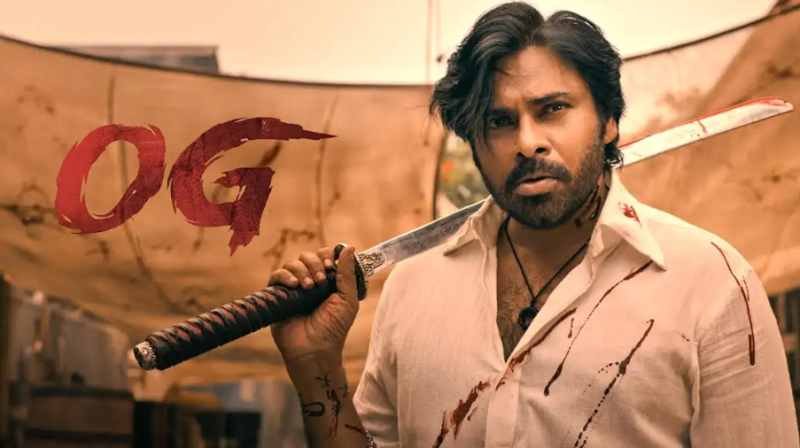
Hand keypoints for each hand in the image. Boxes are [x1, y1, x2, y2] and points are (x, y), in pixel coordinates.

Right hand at [269, 245, 359, 363]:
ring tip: (308, 287)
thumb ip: (347, 274)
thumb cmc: (334, 328)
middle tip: (320, 281)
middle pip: (307, 256)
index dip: (326, 256)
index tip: (330, 266)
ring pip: (292, 263)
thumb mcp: (347, 299)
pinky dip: (285, 276)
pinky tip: (294, 286)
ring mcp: (293, 288)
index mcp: (328, 281)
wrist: (315, 349)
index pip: (325, 256)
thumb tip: (349, 247)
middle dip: (315, 264)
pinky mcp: (278, 296)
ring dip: (301, 271)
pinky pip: (276, 275)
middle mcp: (310, 281)